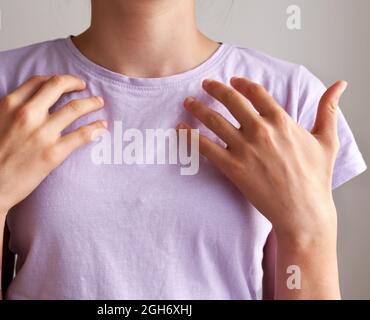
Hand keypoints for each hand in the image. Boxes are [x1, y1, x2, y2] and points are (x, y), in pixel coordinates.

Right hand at [0, 75, 106, 230]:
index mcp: (8, 105)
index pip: (38, 82)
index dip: (53, 79)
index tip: (62, 82)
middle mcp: (27, 115)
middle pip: (59, 87)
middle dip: (76, 83)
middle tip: (85, 86)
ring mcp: (42, 134)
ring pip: (75, 109)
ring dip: (91, 103)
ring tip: (99, 102)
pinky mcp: (53, 154)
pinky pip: (81, 136)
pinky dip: (94, 129)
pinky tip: (102, 127)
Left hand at [180, 77, 346, 242]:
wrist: (303, 212)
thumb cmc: (315, 178)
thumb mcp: (327, 140)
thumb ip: (328, 109)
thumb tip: (341, 84)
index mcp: (281, 121)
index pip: (256, 92)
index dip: (242, 83)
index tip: (233, 80)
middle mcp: (260, 130)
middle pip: (231, 100)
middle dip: (215, 89)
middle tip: (205, 84)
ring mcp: (244, 149)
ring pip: (214, 120)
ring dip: (198, 108)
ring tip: (188, 102)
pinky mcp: (232, 168)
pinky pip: (205, 147)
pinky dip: (190, 136)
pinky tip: (180, 129)